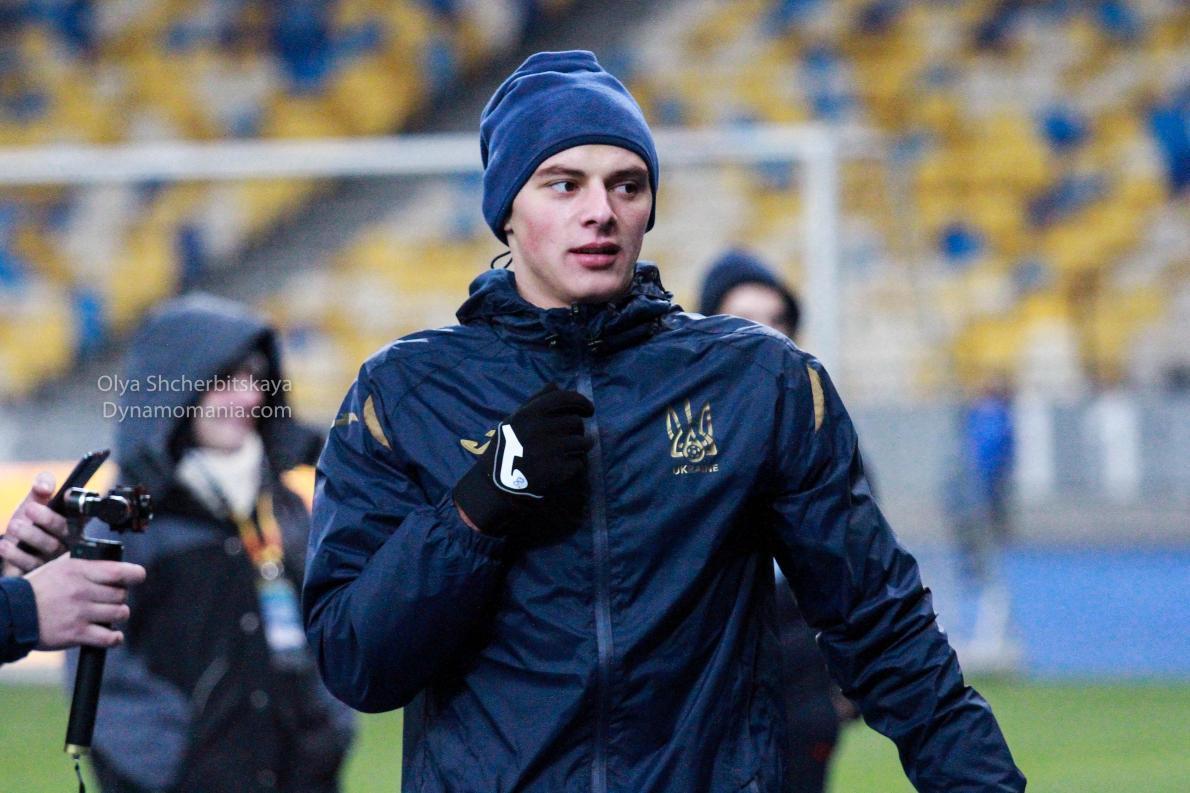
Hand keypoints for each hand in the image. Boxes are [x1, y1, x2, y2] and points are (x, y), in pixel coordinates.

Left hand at [1, 473, 68, 575]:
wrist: (12, 550)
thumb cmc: (29, 524)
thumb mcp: (33, 503)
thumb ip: (41, 489)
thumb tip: (45, 485)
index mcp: (72, 523)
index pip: (79, 514)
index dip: (74, 506)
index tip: (63, 495)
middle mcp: (69, 542)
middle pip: (65, 531)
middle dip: (48, 518)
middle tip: (30, 508)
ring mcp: (56, 560)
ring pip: (49, 548)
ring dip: (30, 535)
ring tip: (14, 525)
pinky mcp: (41, 574)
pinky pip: (32, 565)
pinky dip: (16, 554)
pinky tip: (4, 545)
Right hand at [26, 555, 146, 650]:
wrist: (12, 614)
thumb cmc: (36, 589)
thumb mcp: (57, 567)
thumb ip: (81, 563)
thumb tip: (105, 558)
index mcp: (78, 571)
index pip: (119, 571)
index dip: (135, 575)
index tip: (137, 577)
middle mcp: (81, 590)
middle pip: (121, 594)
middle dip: (119, 597)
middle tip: (109, 600)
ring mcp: (79, 613)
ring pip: (119, 613)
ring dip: (118, 615)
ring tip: (108, 616)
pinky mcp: (76, 633)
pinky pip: (109, 637)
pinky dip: (115, 638)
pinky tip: (112, 635)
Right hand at [454, 383, 593, 536]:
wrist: (496, 483)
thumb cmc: (505, 448)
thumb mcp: (514, 420)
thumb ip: (535, 400)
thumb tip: (555, 384)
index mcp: (531, 413)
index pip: (566, 398)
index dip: (582, 402)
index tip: (588, 410)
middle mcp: (542, 428)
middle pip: (576, 423)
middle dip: (576, 430)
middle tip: (569, 438)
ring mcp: (550, 450)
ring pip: (583, 443)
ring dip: (581, 447)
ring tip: (571, 452)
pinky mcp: (557, 470)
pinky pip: (579, 463)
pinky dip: (575, 465)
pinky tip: (564, 467)